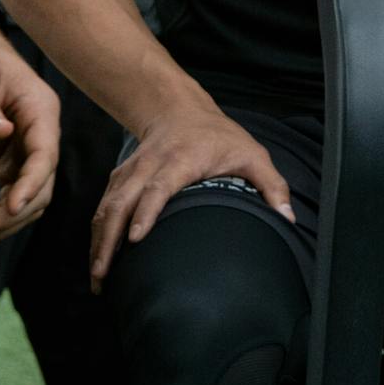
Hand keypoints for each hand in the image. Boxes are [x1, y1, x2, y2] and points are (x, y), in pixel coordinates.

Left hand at [0, 15, 60, 246]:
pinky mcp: (12, 161)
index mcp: (41, 110)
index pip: (45, 155)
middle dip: (10, 214)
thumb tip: (0, 132)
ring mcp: (27, 151)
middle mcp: (41, 135)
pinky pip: (11, 196)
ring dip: (2, 222)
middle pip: (39, 186)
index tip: (10, 206)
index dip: (31, 183)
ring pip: (28, 198)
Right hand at [89, 98, 293, 290]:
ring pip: (108, 204)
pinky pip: (104, 204)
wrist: (179, 109)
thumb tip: (287, 220)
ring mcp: (132, 170)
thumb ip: (271, 185)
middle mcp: (150, 164)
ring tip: (96, 275)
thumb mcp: (252, 154)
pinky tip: (97, 256)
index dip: (146, 212)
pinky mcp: (121, 176)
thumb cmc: (219, 137)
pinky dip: (97, 230)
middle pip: (122, 200)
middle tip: (103, 273)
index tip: (136, 239)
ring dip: (98, 239)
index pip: (159, 187)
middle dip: (109, 237)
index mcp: (182, 159)